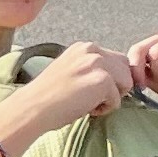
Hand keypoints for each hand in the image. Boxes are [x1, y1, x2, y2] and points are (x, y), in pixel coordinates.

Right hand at [0, 40, 133, 153]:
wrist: (30, 108)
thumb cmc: (46, 97)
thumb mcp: (70, 71)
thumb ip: (91, 68)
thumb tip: (115, 78)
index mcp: (83, 47)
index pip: (116, 60)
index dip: (110, 78)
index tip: (88, 90)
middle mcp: (92, 49)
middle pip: (126, 69)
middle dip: (115, 86)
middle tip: (90, 98)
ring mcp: (98, 63)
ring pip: (126, 83)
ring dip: (111, 97)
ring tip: (88, 103)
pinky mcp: (102, 80)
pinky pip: (117, 100)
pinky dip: (105, 109)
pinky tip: (85, 108)